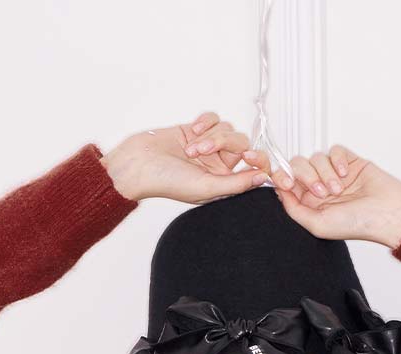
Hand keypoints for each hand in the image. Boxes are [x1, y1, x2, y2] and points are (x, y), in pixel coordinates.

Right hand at [100, 111, 268, 204]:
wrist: (138, 164)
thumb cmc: (166, 182)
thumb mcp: (206, 187)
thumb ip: (236, 184)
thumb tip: (263, 177)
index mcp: (223, 184)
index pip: (254, 169)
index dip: (257, 160)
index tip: (249, 157)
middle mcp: (218, 166)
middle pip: (241, 143)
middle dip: (223, 143)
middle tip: (201, 151)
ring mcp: (208, 147)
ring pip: (227, 129)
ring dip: (210, 134)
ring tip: (189, 148)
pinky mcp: (197, 131)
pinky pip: (214, 118)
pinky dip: (205, 122)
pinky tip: (192, 131)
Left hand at [243, 142, 400, 246]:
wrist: (389, 213)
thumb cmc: (357, 224)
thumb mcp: (318, 224)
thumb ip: (294, 209)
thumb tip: (278, 192)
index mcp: (307, 204)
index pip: (284, 183)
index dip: (273, 173)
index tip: (264, 166)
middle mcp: (318, 188)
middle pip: (296, 165)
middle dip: (305, 175)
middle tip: (321, 192)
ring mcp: (333, 173)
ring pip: (315, 157)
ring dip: (325, 172)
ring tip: (340, 189)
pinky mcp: (349, 161)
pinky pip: (334, 150)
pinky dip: (338, 160)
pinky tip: (347, 174)